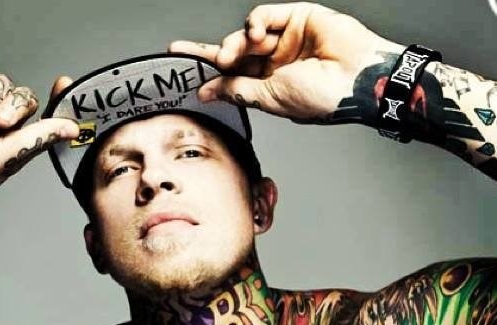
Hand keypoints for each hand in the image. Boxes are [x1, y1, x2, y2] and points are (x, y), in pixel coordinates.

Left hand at [169, 2, 402, 122]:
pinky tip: (256, 34)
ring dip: (235, 43)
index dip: (207, 69)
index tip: (180, 60)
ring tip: (234, 53)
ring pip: (247, 34)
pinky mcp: (297, 18)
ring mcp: (286, 40)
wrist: (355, 79)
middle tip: (214, 60)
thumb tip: (208, 91)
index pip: (231, 76)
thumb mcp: (269, 98)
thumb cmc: (319, 97)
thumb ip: (237, 91)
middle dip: (216, 54)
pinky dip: (255, 22)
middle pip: (235, 53)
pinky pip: (265, 15)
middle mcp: (275, 63)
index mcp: (268, 86)